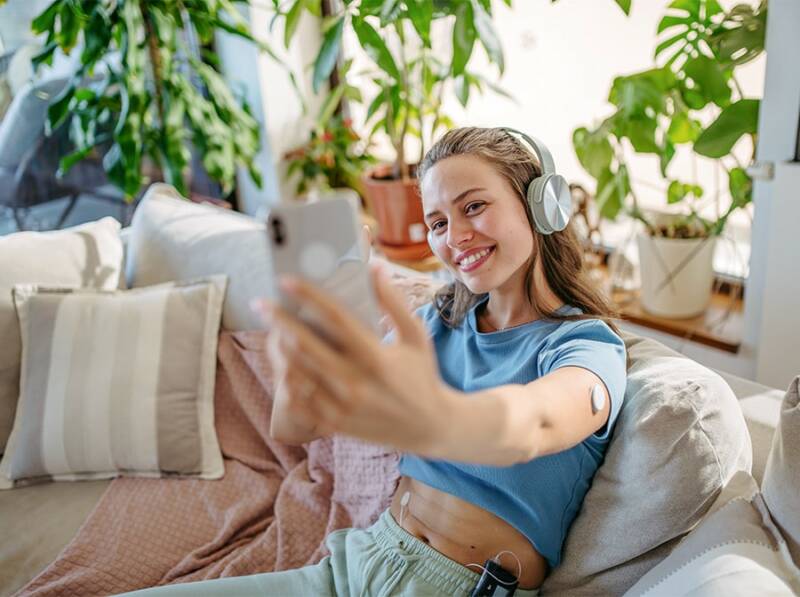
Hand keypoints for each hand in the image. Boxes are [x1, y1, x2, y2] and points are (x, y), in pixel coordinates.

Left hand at [257, 265, 455, 456]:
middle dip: (278, 320)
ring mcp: (342, 406)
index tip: (286, 280)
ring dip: (277, 348)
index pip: (335, 318)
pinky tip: (279, 363)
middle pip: (305, 345)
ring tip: (269, 331)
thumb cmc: (422, 375)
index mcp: (376, 356)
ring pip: (295, 373)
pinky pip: (296, 402)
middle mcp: (356, 382)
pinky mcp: (334, 424)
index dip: (308, 296)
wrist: (428, 428)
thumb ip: (393, 301)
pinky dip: (283, 380)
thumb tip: (374, 266)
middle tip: (260, 303)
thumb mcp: (416, 336)